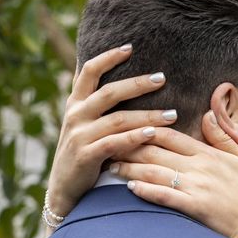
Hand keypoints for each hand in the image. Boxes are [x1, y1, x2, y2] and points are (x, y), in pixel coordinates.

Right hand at [47, 45, 175, 218]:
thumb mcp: (85, 123)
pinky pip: (114, 143)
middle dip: (137, 84)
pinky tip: (154, 134)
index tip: (130, 47)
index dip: (107, 57)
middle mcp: (75, 116)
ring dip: (148, 116)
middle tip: (162, 78)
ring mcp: (79, 136)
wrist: (64, 190)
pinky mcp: (85, 156)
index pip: (88, 72)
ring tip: (172, 114)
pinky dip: (135, 137)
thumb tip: (113, 73)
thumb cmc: (84, 151)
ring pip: (118, 119)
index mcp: (76, 104)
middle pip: (109, 92)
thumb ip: (98, 102)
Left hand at [113, 110, 237, 237]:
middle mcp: (200, 167)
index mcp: (208, 153)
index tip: (128, 127)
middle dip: (130, 146)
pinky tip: (130, 186)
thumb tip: (208, 113)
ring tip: (111, 165)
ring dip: (130, 167)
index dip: (147, 129)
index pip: (171, 135)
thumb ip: (223, 135)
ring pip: (155, 171)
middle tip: (109, 144)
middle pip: (157, 151)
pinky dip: (145, 189)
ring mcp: (196, 186)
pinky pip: (164, 195)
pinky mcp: (194, 206)